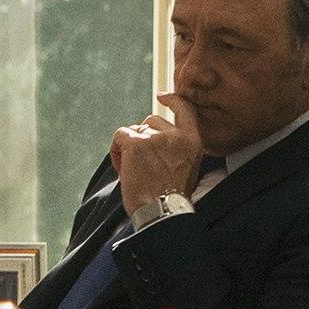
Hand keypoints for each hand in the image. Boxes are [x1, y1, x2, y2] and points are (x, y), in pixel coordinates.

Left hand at [111, 94, 204, 213]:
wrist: (162, 212)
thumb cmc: (171, 198)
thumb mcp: (188, 168)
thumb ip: (178, 148)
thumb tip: (159, 137)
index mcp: (192, 141)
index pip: (185, 110)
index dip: (173, 100)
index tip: (163, 96)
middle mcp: (175, 136)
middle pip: (152, 121)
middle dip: (143, 137)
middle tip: (141, 161)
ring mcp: (155, 137)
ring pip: (134, 130)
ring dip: (129, 147)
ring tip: (131, 170)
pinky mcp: (136, 144)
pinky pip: (120, 136)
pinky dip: (116, 150)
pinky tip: (121, 167)